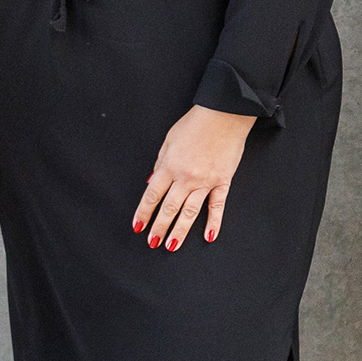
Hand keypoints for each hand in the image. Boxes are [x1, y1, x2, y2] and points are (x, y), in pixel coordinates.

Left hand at [134, 105, 257, 250]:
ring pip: (190, 212)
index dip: (143, 213)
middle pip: (169, 208)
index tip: (138, 227)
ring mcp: (205, 181)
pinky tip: (209, 236)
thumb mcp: (169, 140)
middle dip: (158, 228)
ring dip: (180, 231)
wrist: (223, 115)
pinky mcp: (222, 181)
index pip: (152, 196)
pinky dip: (214, 222)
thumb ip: (160, 163)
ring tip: (172, 246)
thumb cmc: (195, 124)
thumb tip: (151, 181)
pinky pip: (217, 205)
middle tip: (152, 243)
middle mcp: (185, 178)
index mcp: (169, 167)